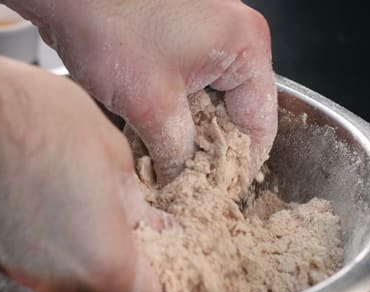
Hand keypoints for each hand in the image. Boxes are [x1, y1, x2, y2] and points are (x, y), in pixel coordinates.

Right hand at [0, 45, 165, 291]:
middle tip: (139, 241)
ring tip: (100, 226)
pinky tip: (65, 220)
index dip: (163, 287)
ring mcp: (26, 277)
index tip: (167, 266)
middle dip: (130, 278)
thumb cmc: (38, 120)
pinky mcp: (1, 263)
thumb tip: (151, 225)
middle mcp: (61, 283)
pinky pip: (46, 276)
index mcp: (103, 260)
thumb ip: (137, 204)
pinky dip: (64, 260)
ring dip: (95, 269)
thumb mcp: (113, 154)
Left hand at [3, 0, 277, 183]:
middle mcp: (232, 38)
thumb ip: (176, 151)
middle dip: (211, 150)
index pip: (260, 123)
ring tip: (170, 161)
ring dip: (189, 133)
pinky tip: (154, 134)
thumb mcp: (151, 104)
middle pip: (235, 113)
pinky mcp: (179, 39)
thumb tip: (180, 177)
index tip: (222, 191)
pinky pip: (188, 88)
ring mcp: (205, 37)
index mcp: (246, 46)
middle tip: (192, 181)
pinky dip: (174, 113)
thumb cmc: (108, 22)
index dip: (241, 165)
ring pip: (209, 103)